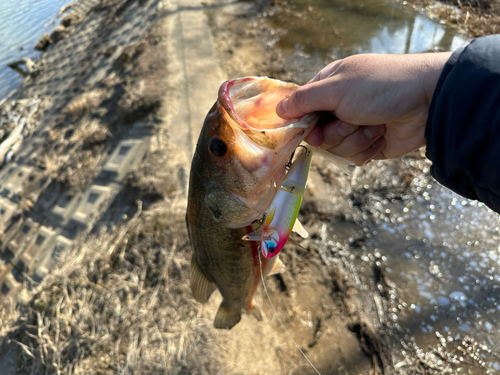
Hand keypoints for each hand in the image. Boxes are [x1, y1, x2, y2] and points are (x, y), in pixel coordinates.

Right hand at [276, 52, 451, 164]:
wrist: (427, 102)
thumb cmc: (379, 86)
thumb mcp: (336, 88)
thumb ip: (304, 100)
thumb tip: (278, 110)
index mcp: (328, 87)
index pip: (301, 109)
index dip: (303, 122)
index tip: (309, 128)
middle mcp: (339, 108)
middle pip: (317, 134)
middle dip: (334, 132)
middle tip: (349, 121)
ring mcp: (354, 127)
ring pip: (335, 149)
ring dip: (354, 139)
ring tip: (373, 124)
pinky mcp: (369, 145)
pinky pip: (353, 158)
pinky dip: (366, 148)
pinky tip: (380, 135)